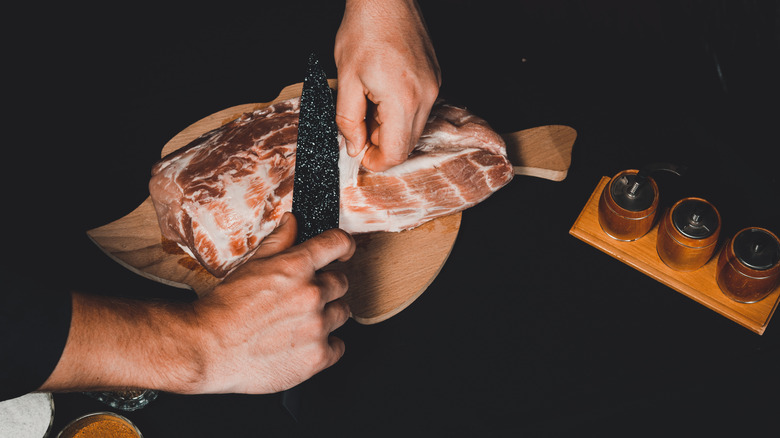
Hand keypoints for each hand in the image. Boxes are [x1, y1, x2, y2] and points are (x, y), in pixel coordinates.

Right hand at [193, 213, 355, 392]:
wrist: (206, 349)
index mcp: (296, 266)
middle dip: (325, 288)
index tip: (342, 253)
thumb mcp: (250, 265)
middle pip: (341, 283)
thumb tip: (292, 221)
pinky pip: (339, 346)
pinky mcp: (317, 356)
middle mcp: (311, 294)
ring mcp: (317, 327)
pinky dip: (324, 346)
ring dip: (326, 317)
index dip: (343, 246)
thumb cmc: (224, 309)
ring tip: (297, 324)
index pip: (338, 243)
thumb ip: (278, 241)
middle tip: (300, 300)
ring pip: (342, 314)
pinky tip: (301, 345)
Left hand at [335, 0, 440, 171]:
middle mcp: (425, 97)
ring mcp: (434, 87)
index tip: (359, 153)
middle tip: (359, 126)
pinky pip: (419, 109)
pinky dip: (400, 111)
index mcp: (403, 101)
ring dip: (391, 127)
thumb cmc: (364, 30)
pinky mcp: (435, 78)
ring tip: (369, 103)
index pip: (396, 152)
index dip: (375, 161)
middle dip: (382, 144)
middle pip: (407, 144)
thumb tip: (355, 146)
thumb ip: (349, 120)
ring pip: (414, 127)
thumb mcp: (346, 79)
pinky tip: (382, 91)